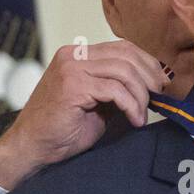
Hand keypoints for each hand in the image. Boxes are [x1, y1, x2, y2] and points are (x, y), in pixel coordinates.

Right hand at [0, 40, 169, 189]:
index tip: (161, 82)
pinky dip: (131, 106)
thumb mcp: (96, 102)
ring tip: (142, 115)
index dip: (147, 63)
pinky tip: (134, 120)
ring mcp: (71, 68)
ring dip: (140, 95)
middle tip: (159, 97)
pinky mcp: (73, 86)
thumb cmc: (63, 128)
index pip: (122, 47)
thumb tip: (151, 85)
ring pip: (124, 71)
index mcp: (78, 54)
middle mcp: (73, 55)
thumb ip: (117, 88)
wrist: (32, 146)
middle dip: (149, 77)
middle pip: (127, 55)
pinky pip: (115, 90)